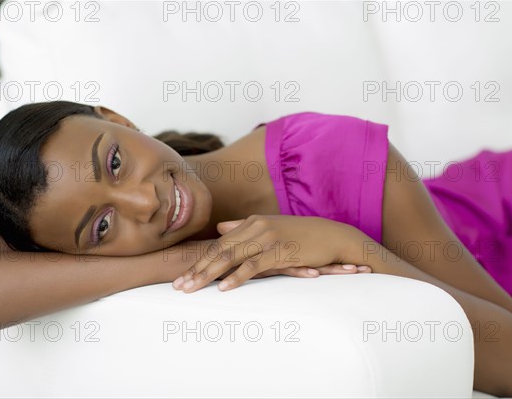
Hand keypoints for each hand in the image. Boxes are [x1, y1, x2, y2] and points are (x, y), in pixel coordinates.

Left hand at [172, 215, 367, 292]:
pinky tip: (224, 288)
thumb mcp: (270, 227)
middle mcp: (256, 227)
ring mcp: (267, 238)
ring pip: (231, 257)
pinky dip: (237, 277)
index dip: (199, 261)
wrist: (332, 236)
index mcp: (251, 223)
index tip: (182, 277)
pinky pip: (254, 265)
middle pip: (219, 250)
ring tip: (193, 288)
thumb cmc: (301, 235)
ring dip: (209, 274)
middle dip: (197, 269)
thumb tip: (221, 228)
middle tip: (179, 286)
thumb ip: (243, 227)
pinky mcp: (280, 251)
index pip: (219, 244)